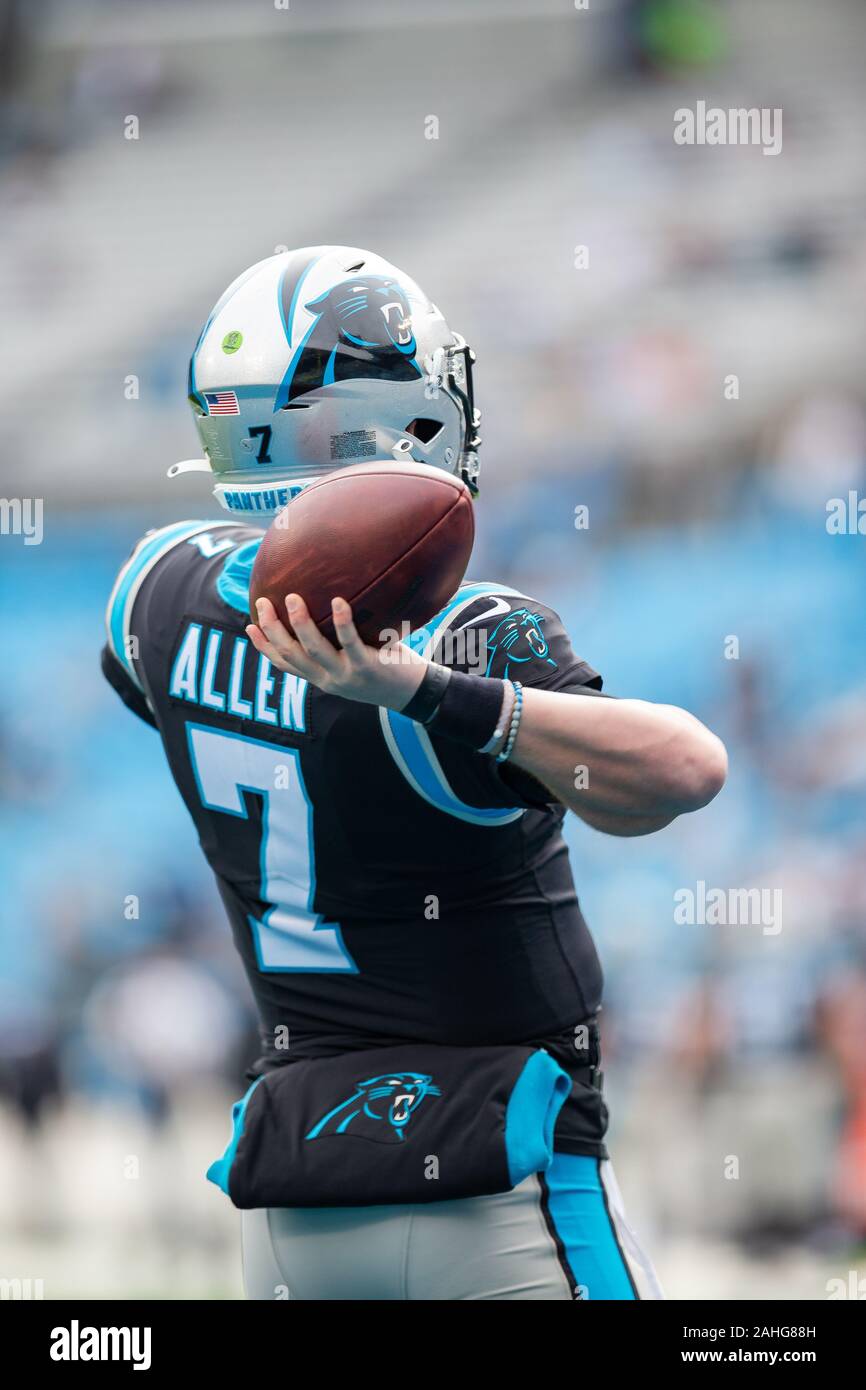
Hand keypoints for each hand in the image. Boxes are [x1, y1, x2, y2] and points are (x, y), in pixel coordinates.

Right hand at [246, 594, 428, 710]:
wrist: (414, 694)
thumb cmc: (385, 669)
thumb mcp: (353, 663)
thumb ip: (337, 646)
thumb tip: (328, 606)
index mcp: (321, 678)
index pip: (285, 664)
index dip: (264, 647)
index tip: (249, 625)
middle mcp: (329, 679)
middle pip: (292, 655)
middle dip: (273, 629)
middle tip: (263, 602)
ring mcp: (347, 674)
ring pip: (314, 650)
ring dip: (300, 624)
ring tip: (292, 598)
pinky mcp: (367, 667)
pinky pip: (351, 642)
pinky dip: (343, 622)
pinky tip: (339, 601)